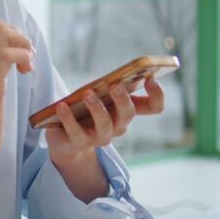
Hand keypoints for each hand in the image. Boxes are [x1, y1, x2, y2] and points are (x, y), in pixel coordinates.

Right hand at [0, 20, 34, 168]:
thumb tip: (11, 55)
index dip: (14, 35)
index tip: (22, 56)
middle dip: (21, 37)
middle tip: (27, 60)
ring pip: (3, 35)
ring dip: (24, 47)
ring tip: (27, 68)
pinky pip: (7, 55)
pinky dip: (23, 58)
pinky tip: (26, 73)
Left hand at [45, 77, 164, 164]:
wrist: (64, 139)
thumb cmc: (84, 109)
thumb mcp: (98, 94)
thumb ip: (109, 85)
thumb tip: (117, 75)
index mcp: (126, 111)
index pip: (153, 106)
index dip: (157, 95)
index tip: (151, 79)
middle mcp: (118, 126)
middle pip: (128, 114)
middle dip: (122, 100)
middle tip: (115, 86)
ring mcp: (99, 137)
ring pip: (105, 126)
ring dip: (97, 108)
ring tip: (87, 94)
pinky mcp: (79, 143)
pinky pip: (76, 132)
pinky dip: (68, 118)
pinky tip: (62, 105)